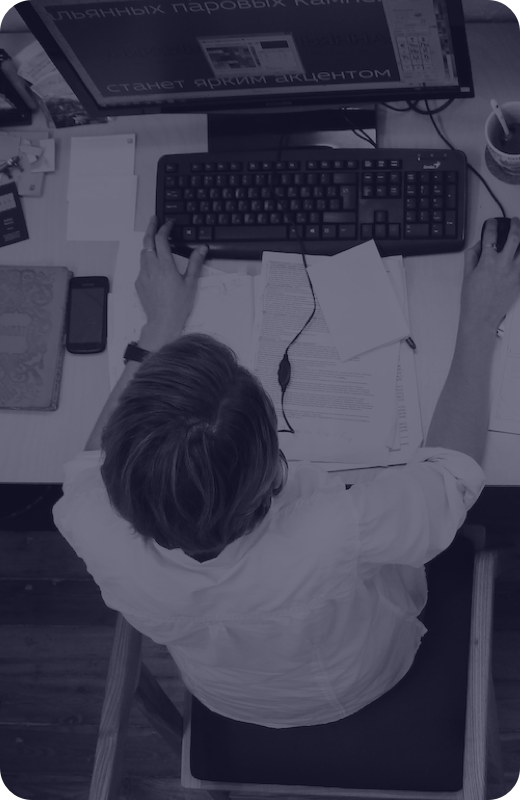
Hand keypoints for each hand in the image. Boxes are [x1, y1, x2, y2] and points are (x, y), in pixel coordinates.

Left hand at [135, 216, 207, 346]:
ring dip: (148, 244)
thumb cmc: (178, 305)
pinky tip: (155, 266)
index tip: (168, 224)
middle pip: (147, 241)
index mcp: (165, 266)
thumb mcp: (190, 283)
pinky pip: (142, 267)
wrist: (162, 322)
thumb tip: (201, 248)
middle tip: (154, 220)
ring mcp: (143, 275)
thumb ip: (195, 263)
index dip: (164, 228)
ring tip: (155, 241)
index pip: (161, 239)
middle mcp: (151, 268)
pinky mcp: (139, 283)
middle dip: (150, 228)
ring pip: (143, 253)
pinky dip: (147, 261)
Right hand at [460, 216, 519, 329]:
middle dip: (515, 225)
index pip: (491, 236)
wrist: (481, 317)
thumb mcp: (467, 275)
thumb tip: (478, 245)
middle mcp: (504, 265)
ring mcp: (515, 273)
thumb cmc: (473, 299)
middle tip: (514, 221)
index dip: (492, 225)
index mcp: (488, 261)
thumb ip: (472, 256)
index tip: (492, 223)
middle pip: (515, 237)